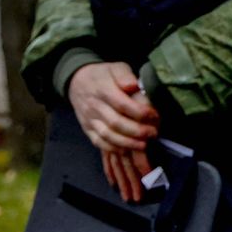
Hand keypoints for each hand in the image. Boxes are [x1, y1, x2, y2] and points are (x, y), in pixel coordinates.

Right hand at [68, 62, 156, 200]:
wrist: (76, 80)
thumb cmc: (103, 73)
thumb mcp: (115, 67)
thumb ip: (124, 75)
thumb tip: (133, 85)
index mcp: (104, 91)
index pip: (123, 105)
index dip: (140, 112)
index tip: (154, 116)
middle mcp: (95, 109)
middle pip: (115, 125)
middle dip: (136, 133)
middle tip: (153, 135)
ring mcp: (91, 122)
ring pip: (107, 139)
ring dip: (126, 147)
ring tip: (143, 151)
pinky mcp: (89, 131)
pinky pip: (100, 146)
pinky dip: (112, 157)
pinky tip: (123, 164)